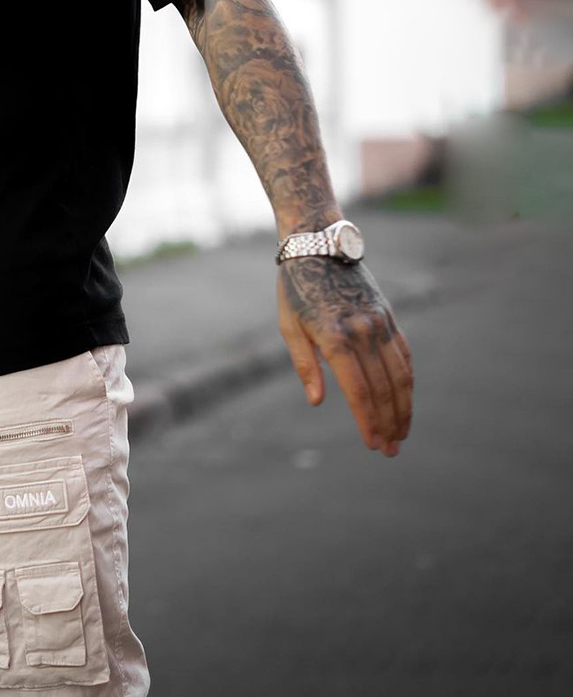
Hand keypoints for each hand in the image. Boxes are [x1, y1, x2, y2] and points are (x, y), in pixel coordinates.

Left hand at [276, 258, 413, 456]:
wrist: (319, 246)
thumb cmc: (296, 289)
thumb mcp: (289, 327)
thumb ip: (305, 365)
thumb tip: (318, 402)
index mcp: (334, 336)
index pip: (358, 390)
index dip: (367, 421)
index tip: (372, 444)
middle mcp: (363, 331)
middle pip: (383, 388)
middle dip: (389, 423)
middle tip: (391, 451)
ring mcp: (380, 322)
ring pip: (400, 374)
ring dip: (404, 407)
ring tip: (402, 434)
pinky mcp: (388, 316)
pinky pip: (403, 354)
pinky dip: (407, 380)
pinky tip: (406, 401)